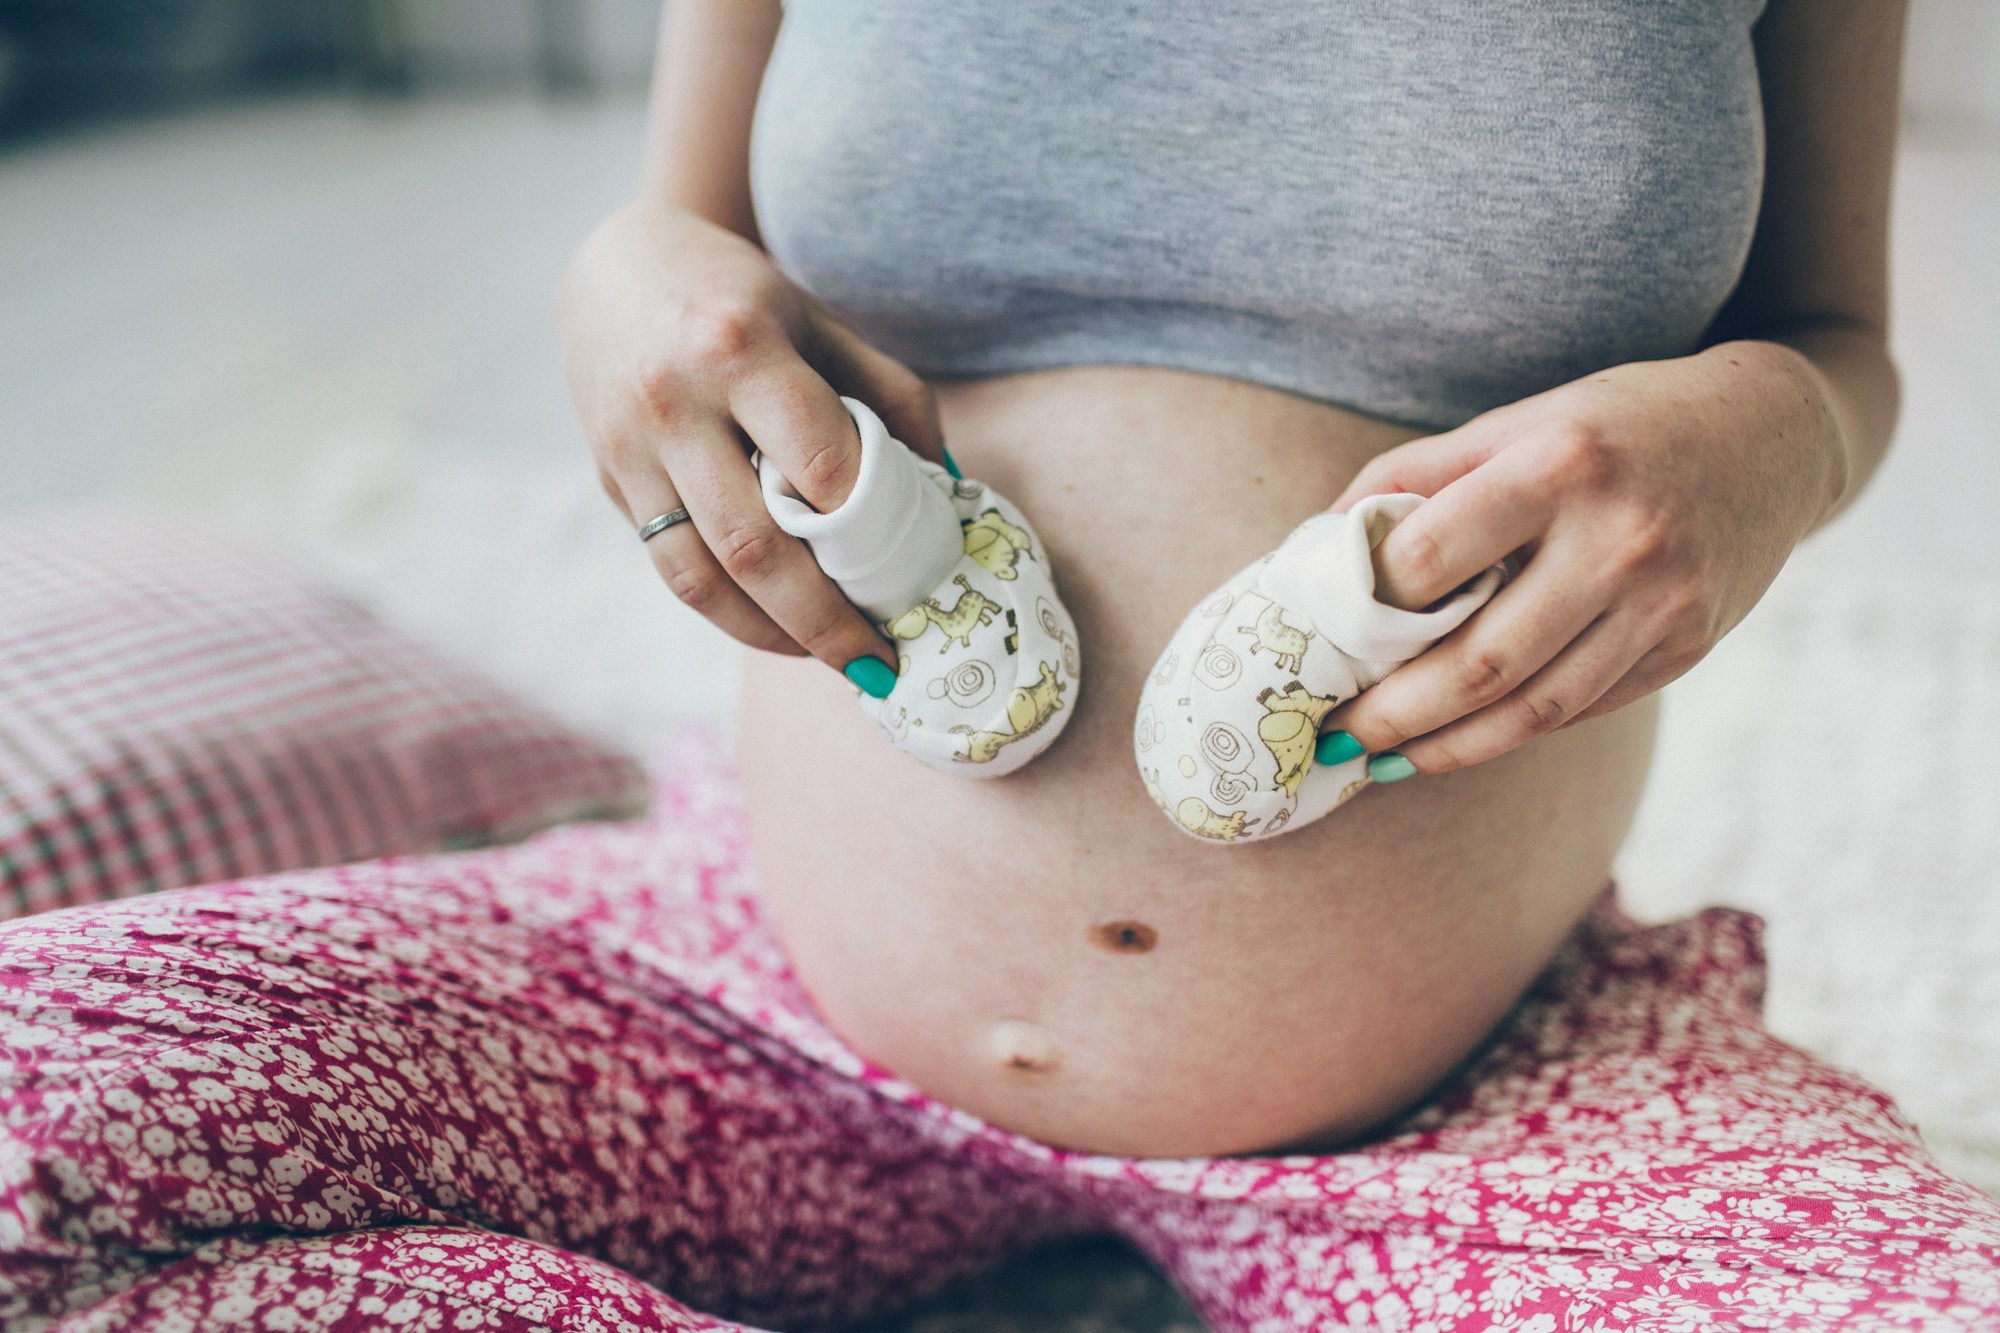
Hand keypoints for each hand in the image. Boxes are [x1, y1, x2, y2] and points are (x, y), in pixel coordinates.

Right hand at [555, 200, 944, 674]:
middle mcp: (673, 402)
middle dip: (823, 622)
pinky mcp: (610, 483)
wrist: (614, 269)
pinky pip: (671, 570)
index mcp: (738, 348)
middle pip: (753, 545)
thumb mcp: (823, 323)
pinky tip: (778, 630)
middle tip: (880, 665)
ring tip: (830, 662)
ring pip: (699, 577)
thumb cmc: (741, 299)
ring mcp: (630, 450)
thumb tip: (949, 489)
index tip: (913, 579)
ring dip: (771, 636)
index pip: (814, 462)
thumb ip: (891, 398)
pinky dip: (728, 614)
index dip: (866, 528)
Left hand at [1323, 343, 1846, 775]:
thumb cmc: (1619, 422)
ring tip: (1382, 760)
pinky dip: (1510, 733)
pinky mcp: (1689, 647)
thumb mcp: (1521, 419)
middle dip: (1393, 712)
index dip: (1365, 605)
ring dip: (1445, 747)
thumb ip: (1420, 474)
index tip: (1321, 636)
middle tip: (1334, 733)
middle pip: (1480, 661)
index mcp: (1562, 465)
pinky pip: (1581, 708)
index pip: (1433, 558)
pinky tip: (1456, 742)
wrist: (1773, 433)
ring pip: (1533, 708)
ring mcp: (1664, 604)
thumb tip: (1320, 538)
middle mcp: (1621, 540)